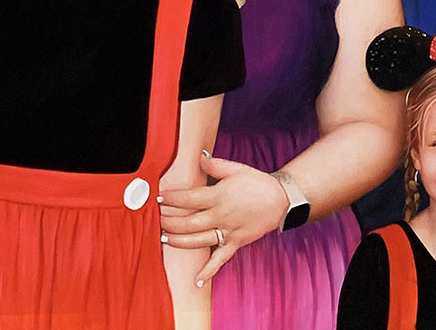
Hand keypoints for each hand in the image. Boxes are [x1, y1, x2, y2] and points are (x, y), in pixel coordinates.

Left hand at [159, 154, 289, 284]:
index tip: (159, 197)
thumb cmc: (256, 182)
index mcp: (219, 196)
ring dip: (179, 241)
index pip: (189, 199)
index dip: (172, 198)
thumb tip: (200, 156)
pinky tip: (196, 280)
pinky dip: (208, 271)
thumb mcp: (236, 168)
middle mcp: (221, 216)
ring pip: (198, 240)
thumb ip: (215, 164)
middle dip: (169, 220)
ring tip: (163, 238)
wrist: (280, 199)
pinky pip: (220, 259)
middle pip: (189, 222)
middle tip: (155, 218)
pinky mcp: (236, 243)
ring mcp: (228, 232)